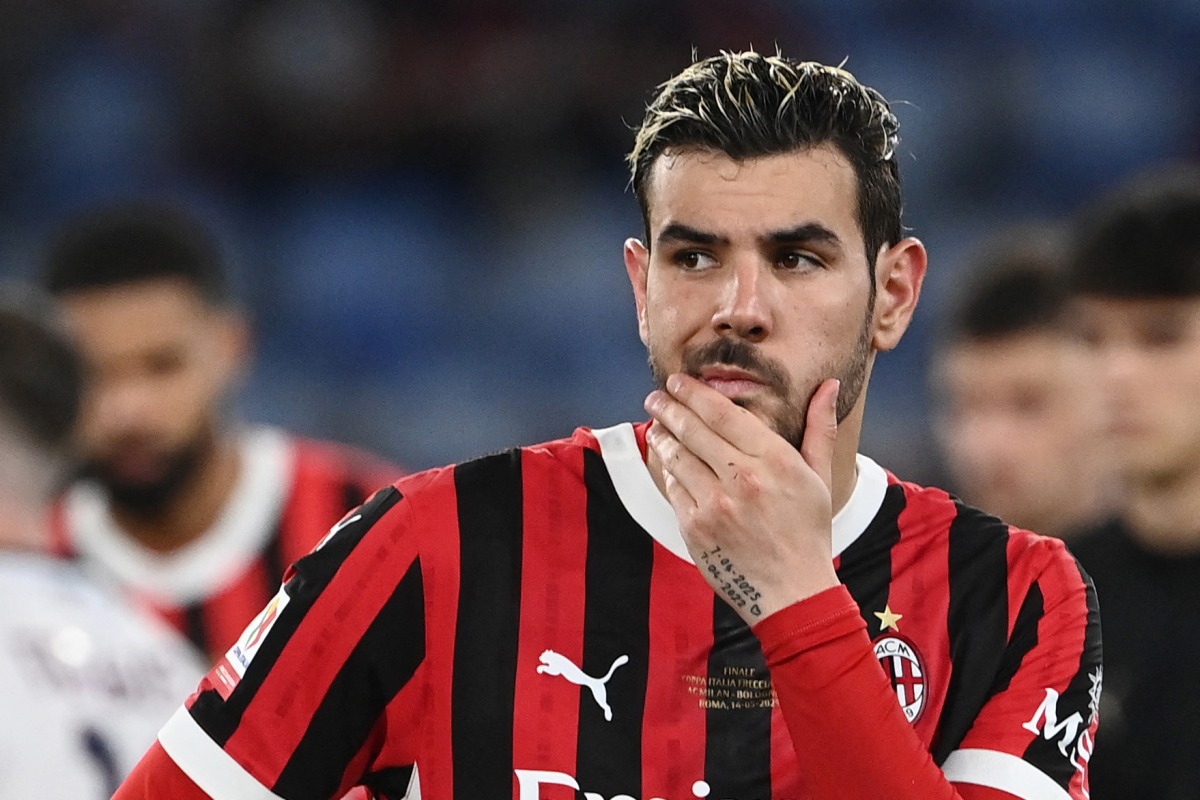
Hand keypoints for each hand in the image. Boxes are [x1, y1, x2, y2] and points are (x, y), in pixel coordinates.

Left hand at [644, 373, 841, 624]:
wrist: (792, 592)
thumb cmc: (808, 532)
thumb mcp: (821, 478)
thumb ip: (819, 428)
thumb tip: (829, 385)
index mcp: (774, 460)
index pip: (723, 412)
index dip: (694, 392)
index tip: (679, 381)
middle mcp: (742, 478)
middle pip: (693, 429)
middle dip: (670, 407)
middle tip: (657, 395)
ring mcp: (715, 504)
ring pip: (677, 456)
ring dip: (662, 435)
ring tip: (656, 423)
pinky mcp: (695, 528)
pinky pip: (674, 488)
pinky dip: (668, 470)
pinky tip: (667, 460)